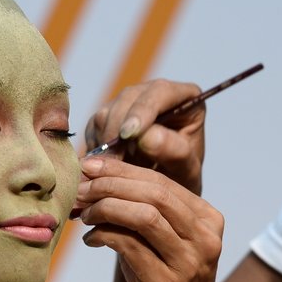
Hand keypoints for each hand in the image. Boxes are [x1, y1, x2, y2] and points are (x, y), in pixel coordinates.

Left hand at [76, 156, 225, 281]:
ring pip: (145, 215)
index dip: (121, 170)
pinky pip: (130, 246)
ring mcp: (188, 263)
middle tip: (79, 187)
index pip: (161, 181)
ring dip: (105, 207)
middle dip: (109, 184)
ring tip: (83, 213)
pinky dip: (104, 235)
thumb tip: (95, 182)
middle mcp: (204, 238)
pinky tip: (90, 240)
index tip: (89, 167)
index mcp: (208, 221)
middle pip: (153, 192)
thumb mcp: (162, 246)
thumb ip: (141, 215)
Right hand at [83, 78, 206, 194]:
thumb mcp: (187, 170)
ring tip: (121, 166)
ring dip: (108, 141)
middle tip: (118, 159)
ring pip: (107, 111)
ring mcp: (130, 103)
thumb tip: (145, 136)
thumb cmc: (184, 177)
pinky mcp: (109, 117)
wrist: (165, 190)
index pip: (160, 92)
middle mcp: (156, 93)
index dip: (142, 110)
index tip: (128, 134)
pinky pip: (94, 126)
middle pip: (128, 98)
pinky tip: (112, 164)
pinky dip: (98, 147)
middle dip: (119, 129)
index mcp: (186, 97)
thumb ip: (174, 152)